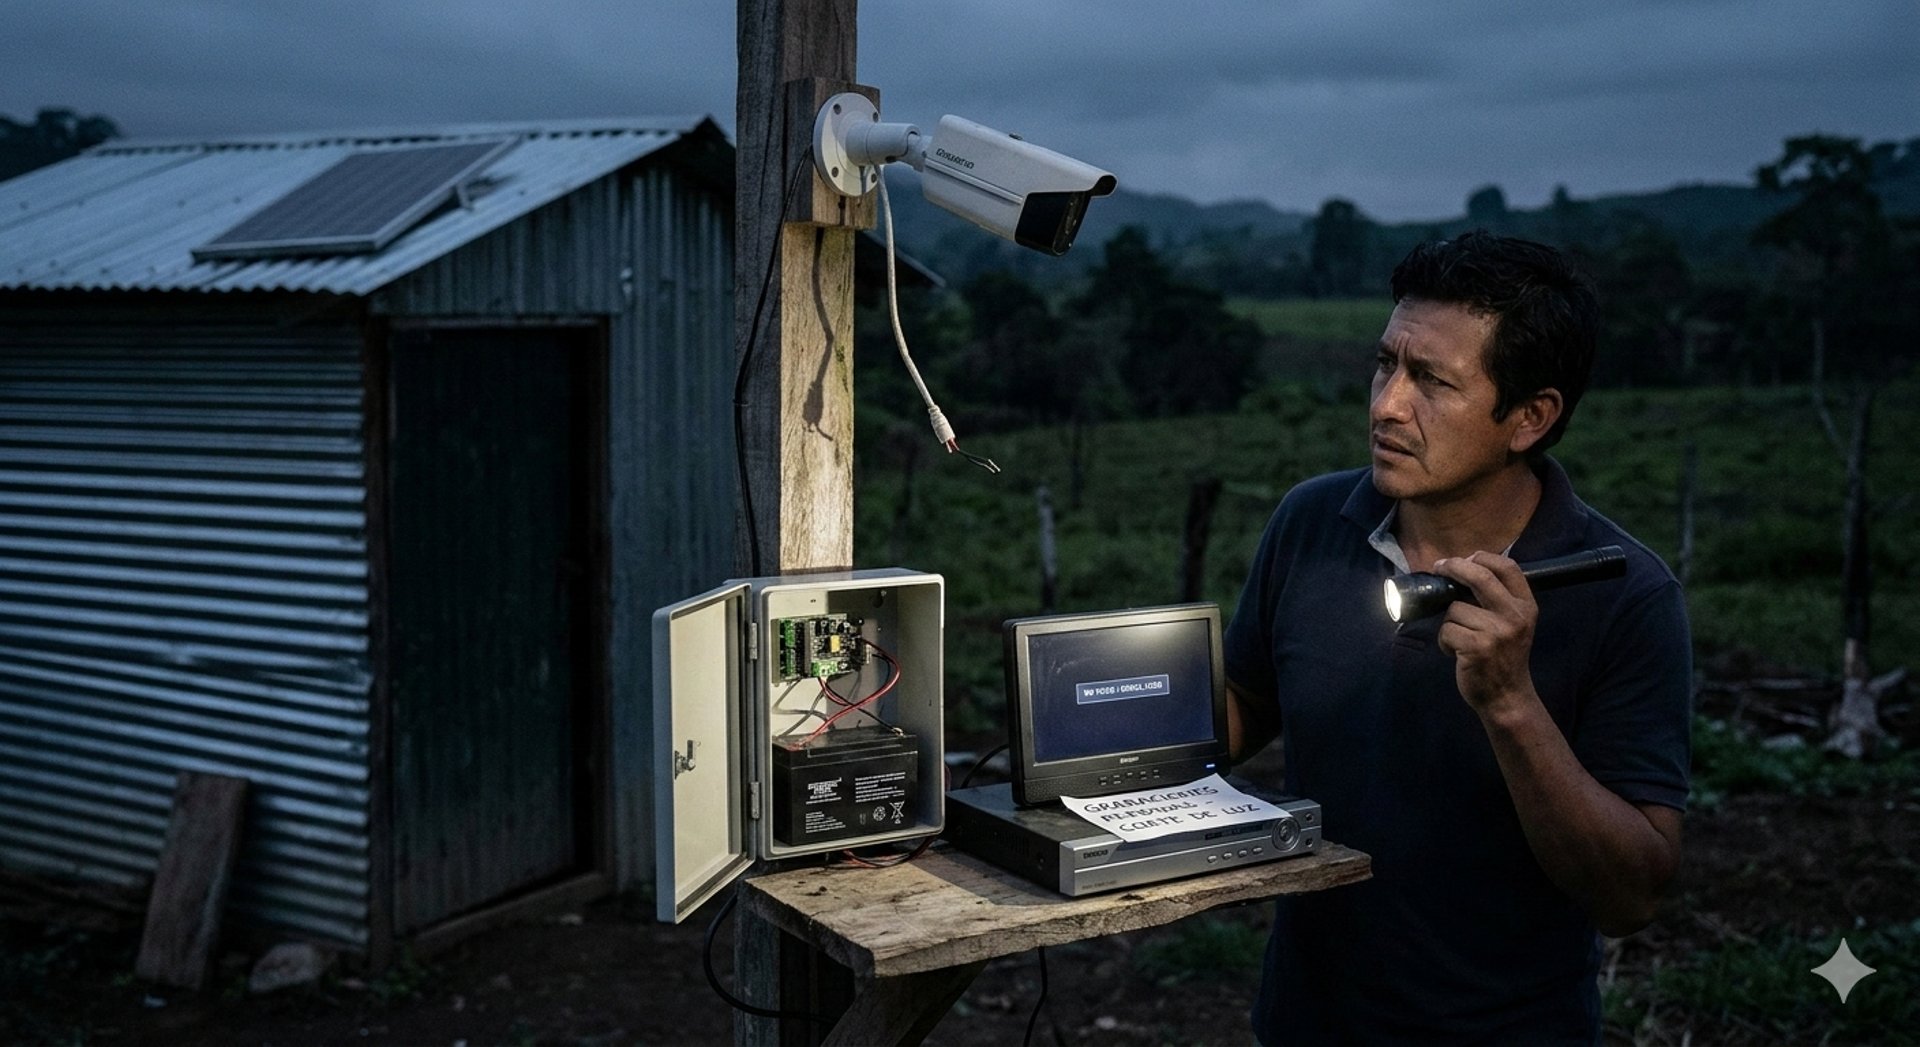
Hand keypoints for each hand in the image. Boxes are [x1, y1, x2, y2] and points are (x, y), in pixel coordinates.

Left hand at [1431, 551, 1538, 716]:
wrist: (1507, 697)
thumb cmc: (1503, 657)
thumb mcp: (1513, 624)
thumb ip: (1496, 599)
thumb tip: (1462, 569)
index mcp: (1526, 607)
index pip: (1508, 567)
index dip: (1482, 557)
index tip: (1462, 558)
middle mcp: (1515, 616)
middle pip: (1479, 576)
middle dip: (1453, 567)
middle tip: (1439, 567)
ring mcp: (1497, 632)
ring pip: (1454, 608)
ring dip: (1449, 623)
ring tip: (1461, 640)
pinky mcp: (1477, 647)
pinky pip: (1446, 631)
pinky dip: (1445, 642)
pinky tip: (1457, 654)